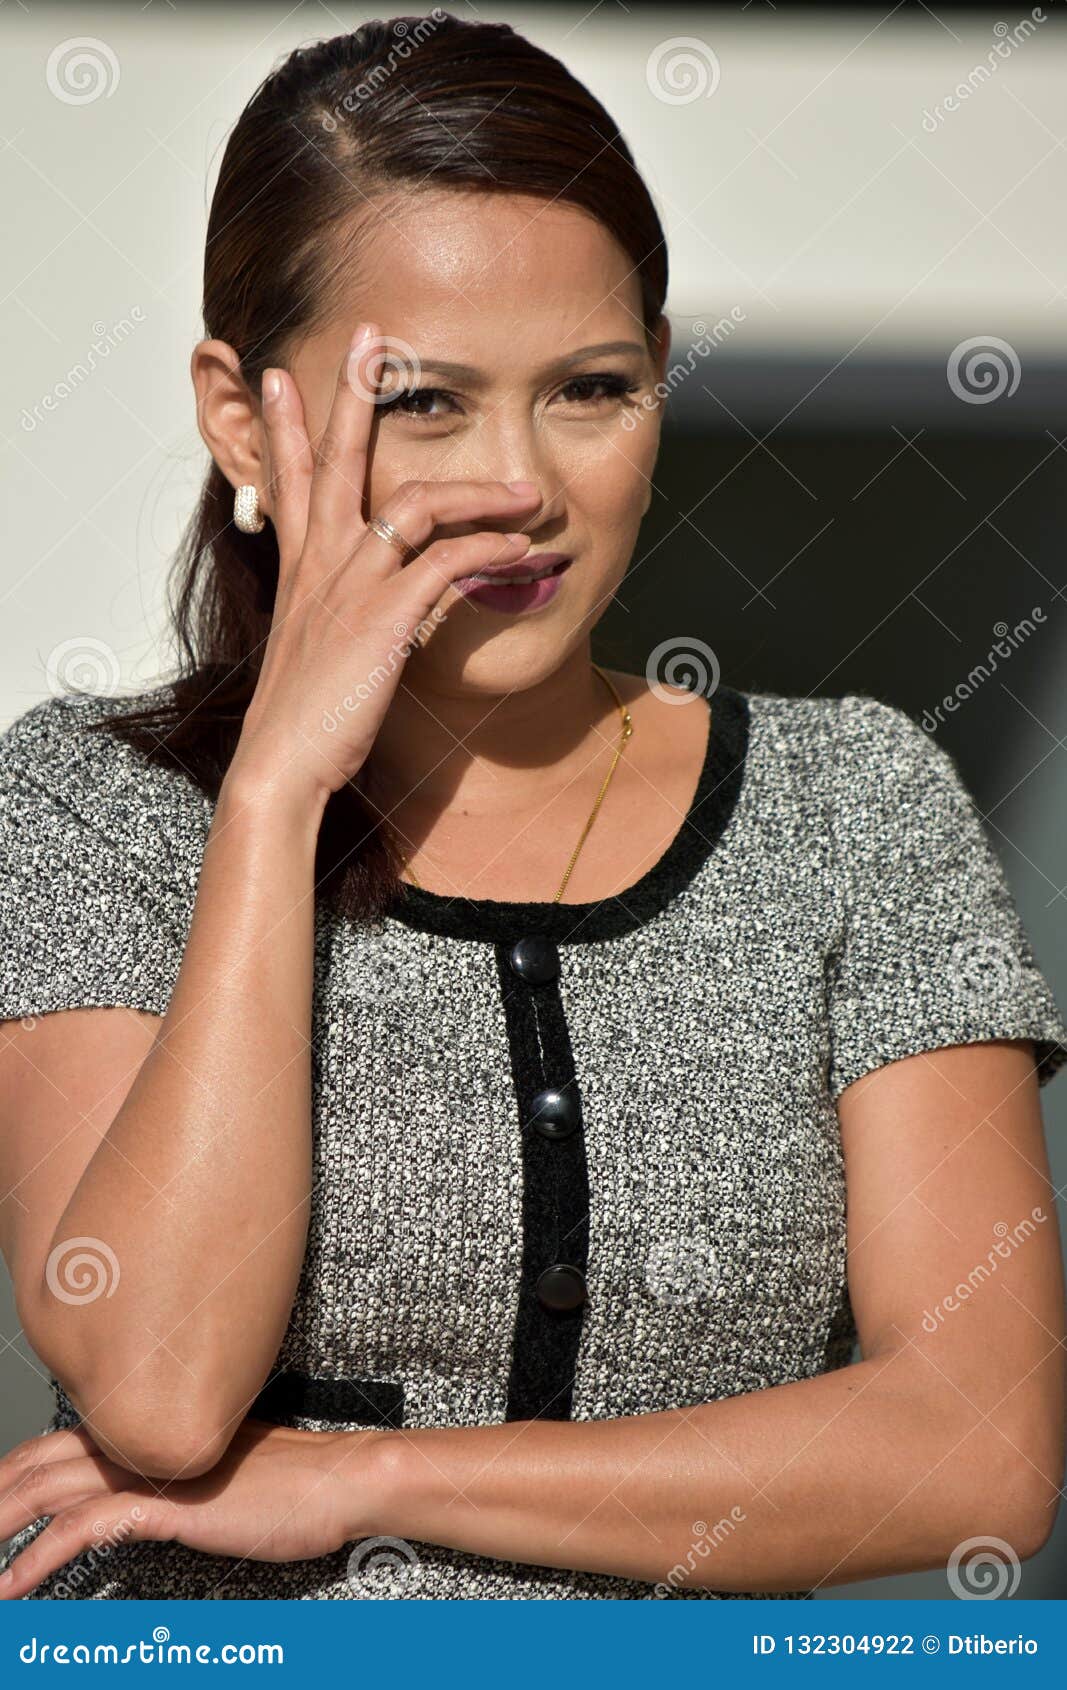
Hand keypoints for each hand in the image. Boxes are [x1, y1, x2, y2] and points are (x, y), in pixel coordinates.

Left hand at [0, 1419, 388, 1597]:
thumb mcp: (212, 1476)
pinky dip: (38, 1560)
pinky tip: (14, 1586)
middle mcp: (138, 1441)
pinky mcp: (164, 1502)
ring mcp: (149, 1469)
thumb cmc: (288, 1483)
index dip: (9, 1474)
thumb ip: (166, 1478)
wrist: (337, 1480)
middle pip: (35, 1463)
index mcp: (147, 1428)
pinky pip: (82, 1529)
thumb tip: (135, 1501)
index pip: (52, 1445)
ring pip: (46, 1492)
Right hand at [228, 320, 540, 804]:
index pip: (291, 480)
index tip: (284, 374)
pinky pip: (445, 564)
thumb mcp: (332, 657)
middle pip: (338, 459)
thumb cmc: (305, 720)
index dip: (288, 426)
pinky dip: (487, 551)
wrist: (280, 766)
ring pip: (416, 503)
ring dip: (479, 493)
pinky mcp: (382, 616)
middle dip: (353, 394)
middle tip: (370, 336)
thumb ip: (373, 617)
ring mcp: (350, 585)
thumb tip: (421, 604)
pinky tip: (522, 551)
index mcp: (301, 570)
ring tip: (530, 494)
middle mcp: (321, 564)